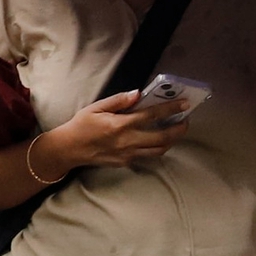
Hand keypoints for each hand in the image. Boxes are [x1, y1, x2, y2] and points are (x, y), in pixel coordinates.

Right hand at [35, 88, 188, 180]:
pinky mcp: (126, 162)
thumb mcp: (97, 107)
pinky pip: (147, 155)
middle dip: (179, 128)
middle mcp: (127, 141)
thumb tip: (138, 93)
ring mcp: (128, 154)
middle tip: (186, 120)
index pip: (152, 115)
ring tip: (176, 130)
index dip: (171, 109)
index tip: (184, 103)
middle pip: (163, 137)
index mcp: (121, 124)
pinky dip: (157, 147)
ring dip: (172, 140)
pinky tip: (159, 139)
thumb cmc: (81, 125)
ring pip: (159, 150)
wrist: (69, 150)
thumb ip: (119, 100)